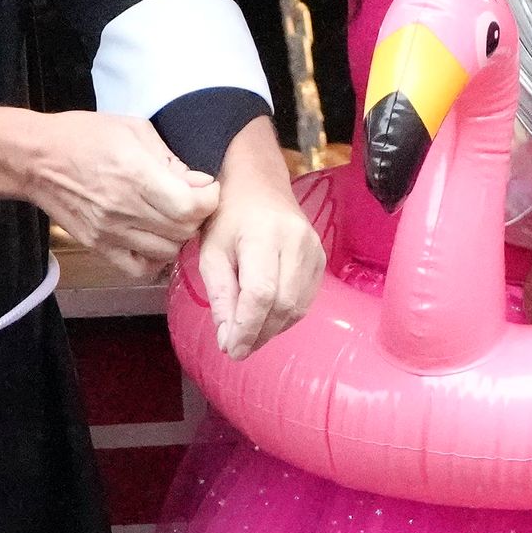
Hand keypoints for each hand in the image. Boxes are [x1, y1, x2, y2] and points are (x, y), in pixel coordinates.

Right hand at [0, 106, 217, 275]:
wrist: (36, 159)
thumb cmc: (84, 135)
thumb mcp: (133, 129)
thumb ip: (170, 159)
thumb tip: (200, 183)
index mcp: (135, 175)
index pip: (190, 206)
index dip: (208, 199)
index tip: (205, 188)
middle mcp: (124, 209)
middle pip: (183, 231)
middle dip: (196, 215)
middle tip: (189, 200)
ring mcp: (110, 233)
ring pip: (166, 252)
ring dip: (177, 237)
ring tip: (170, 218)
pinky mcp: (99, 246)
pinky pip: (139, 269)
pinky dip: (154, 260)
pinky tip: (152, 241)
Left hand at [193, 123, 324, 358]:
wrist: (259, 183)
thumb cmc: (228, 215)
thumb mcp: (211, 251)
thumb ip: (219, 294)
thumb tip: (228, 339)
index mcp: (264, 235)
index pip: (261, 293)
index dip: (247, 327)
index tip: (231, 350)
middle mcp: (296, 242)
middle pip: (282, 305)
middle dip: (258, 334)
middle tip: (237, 348)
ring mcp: (314, 250)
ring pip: (297, 308)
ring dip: (272, 330)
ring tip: (249, 336)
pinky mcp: (321, 260)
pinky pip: (306, 301)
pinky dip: (285, 318)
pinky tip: (267, 320)